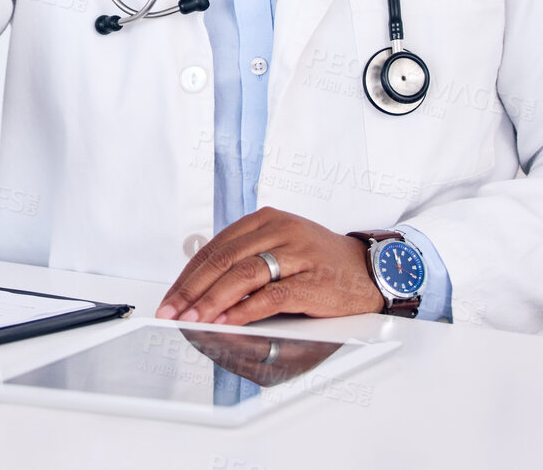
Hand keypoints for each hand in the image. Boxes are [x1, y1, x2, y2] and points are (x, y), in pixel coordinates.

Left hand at [155, 207, 384, 326]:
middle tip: (171, 313)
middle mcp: (279, 230)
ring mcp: (297, 253)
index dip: (188, 276)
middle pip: (223, 260)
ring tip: (192, 321)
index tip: (170, 299)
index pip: (215, 248)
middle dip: (191, 290)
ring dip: (212, 301)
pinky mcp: (313, 280)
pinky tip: (228, 321)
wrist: (372, 269)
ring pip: (243, 275)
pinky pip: (272, 296)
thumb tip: (201, 291)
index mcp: (265, 220)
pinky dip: (246, 309)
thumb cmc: (320, 262)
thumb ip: (246, 260)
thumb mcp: (280, 248)